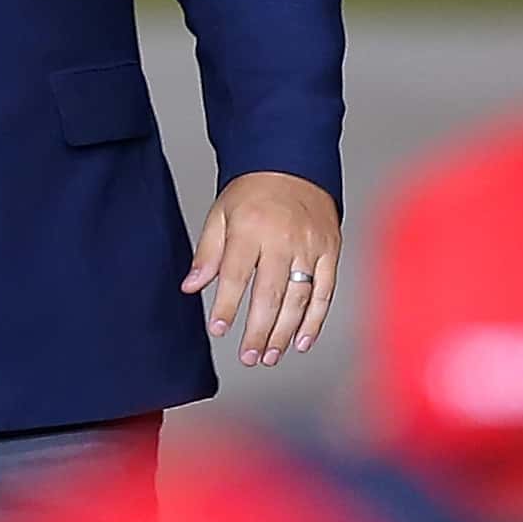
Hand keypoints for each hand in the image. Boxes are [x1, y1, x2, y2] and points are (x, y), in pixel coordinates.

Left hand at [183, 171, 340, 366]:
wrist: (293, 164)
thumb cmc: (253, 192)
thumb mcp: (221, 214)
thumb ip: (208, 252)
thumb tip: (192, 286)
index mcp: (251, 229)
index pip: (237, 275)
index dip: (227, 306)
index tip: (219, 329)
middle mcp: (283, 239)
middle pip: (271, 293)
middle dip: (259, 331)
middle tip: (248, 357)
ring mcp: (310, 247)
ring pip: (299, 298)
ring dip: (285, 332)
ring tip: (270, 356)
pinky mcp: (330, 251)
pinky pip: (325, 291)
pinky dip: (315, 319)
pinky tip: (302, 340)